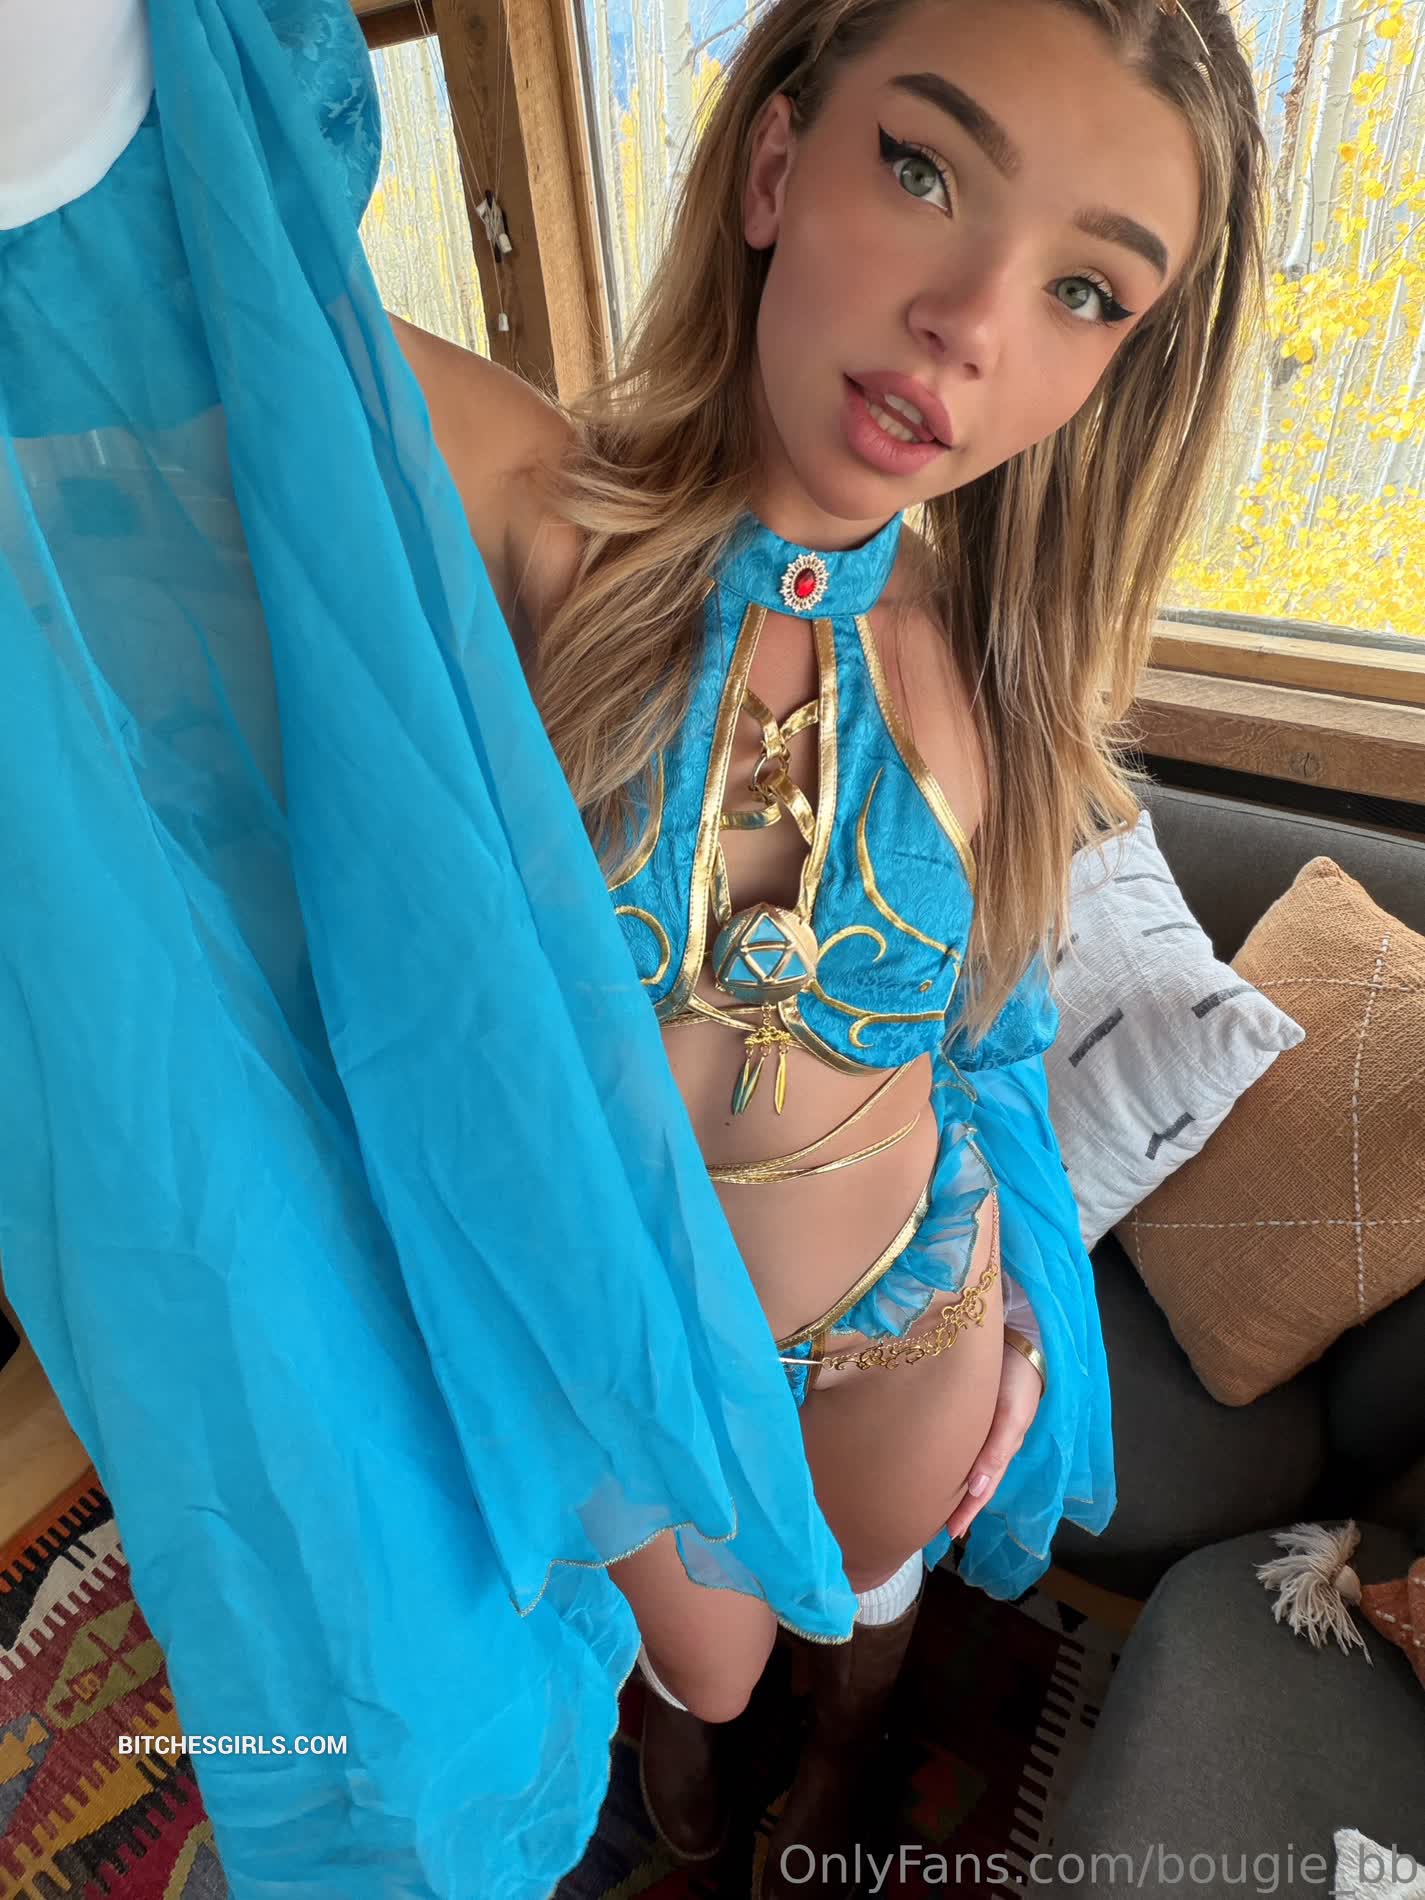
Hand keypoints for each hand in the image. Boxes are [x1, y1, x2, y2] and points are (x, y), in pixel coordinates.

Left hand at [944, 1340, 1043, 1542]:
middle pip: (970, 1480)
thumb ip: (996, 1451)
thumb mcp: (1012, 1416)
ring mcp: (979, 1425)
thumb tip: (975, 1490)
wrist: (1019, 1337)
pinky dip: (946, 1455)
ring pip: (962, 1462)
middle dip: (954, 1503)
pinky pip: (957, 1440)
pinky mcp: (967, 1407)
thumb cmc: (1018, 1378)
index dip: (967, 1512)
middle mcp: (988, 1441)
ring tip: (924, 1498)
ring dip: (948, 1482)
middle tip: (928, 1524)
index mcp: (1001, 1448)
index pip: (982, 1490)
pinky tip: (930, 1458)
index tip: (949, 1533)